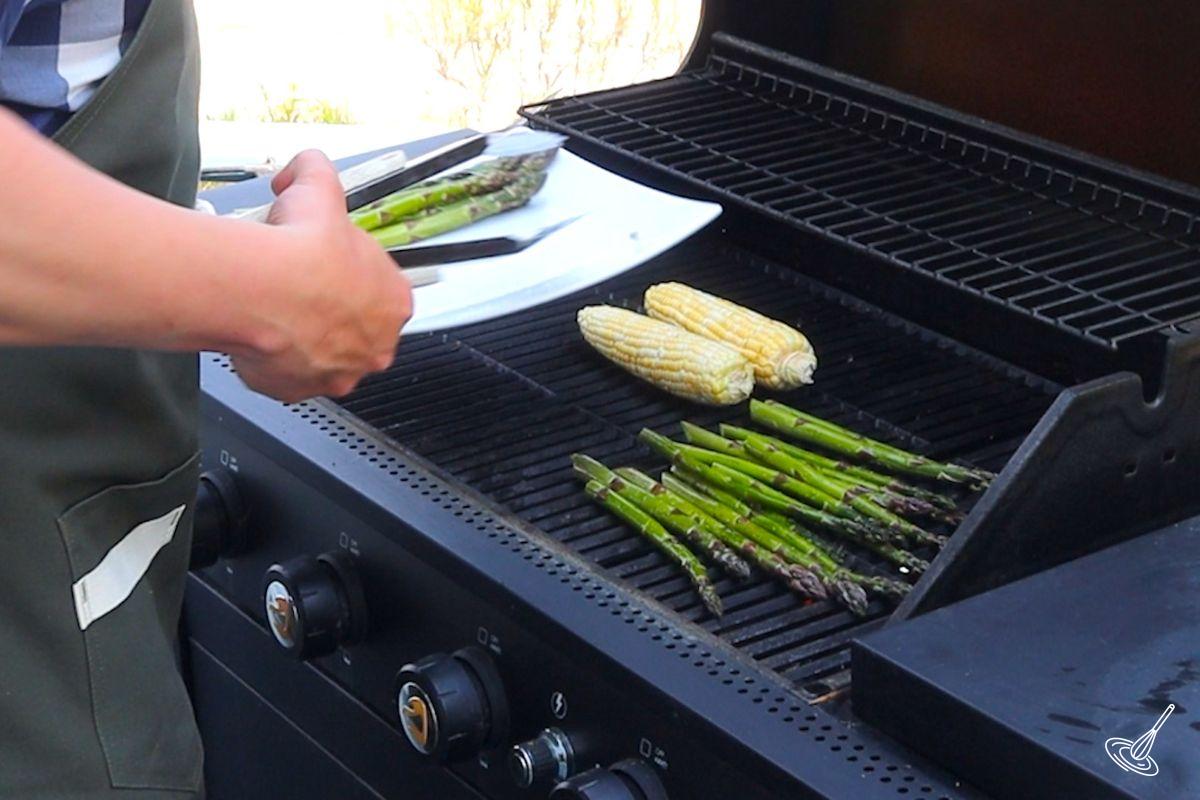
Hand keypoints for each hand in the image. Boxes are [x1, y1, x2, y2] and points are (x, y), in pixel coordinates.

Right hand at [231, 150, 411, 401]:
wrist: (258, 289)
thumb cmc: (300, 249)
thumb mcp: (318, 186)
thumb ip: (316, 170)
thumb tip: (304, 165)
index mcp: (395, 303)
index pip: (379, 289)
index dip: (348, 273)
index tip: (325, 264)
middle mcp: (375, 346)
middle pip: (354, 327)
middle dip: (327, 309)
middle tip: (296, 286)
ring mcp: (338, 374)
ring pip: (320, 353)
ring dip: (300, 334)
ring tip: (273, 308)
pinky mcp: (298, 390)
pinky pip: (285, 373)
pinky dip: (271, 356)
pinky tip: (259, 331)